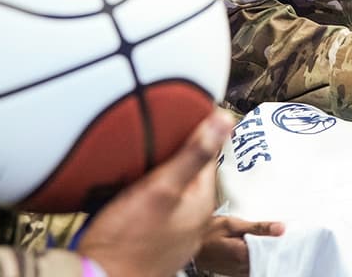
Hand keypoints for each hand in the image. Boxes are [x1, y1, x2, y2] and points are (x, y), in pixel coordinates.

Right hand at [77, 110, 234, 276]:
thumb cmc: (126, 240)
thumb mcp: (161, 188)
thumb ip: (193, 155)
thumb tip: (225, 119)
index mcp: (200, 202)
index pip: (208, 154)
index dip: (198, 129)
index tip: (186, 109)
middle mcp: (192, 219)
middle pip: (189, 173)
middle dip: (177, 152)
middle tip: (159, 130)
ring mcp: (174, 233)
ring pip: (172, 191)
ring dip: (161, 174)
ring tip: (142, 157)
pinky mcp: (153, 242)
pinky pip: (156, 209)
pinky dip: (148, 195)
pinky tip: (130, 191)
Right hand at [193, 215, 285, 276]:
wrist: (190, 244)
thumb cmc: (207, 233)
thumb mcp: (233, 225)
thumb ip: (259, 227)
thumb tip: (281, 228)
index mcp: (242, 255)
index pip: (271, 252)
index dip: (279, 243)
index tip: (284, 234)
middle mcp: (241, 268)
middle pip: (267, 260)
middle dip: (273, 249)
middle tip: (276, 236)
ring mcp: (238, 272)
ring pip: (260, 265)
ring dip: (265, 254)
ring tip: (266, 241)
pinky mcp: (235, 273)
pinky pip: (252, 268)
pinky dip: (257, 259)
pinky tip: (256, 249)